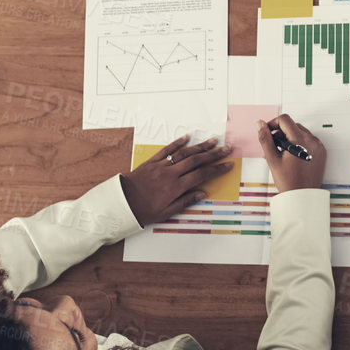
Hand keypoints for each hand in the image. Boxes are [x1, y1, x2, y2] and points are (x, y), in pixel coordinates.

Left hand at [119, 134, 233, 226]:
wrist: (121, 203)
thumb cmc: (143, 210)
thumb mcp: (166, 212)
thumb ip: (185, 201)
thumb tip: (202, 193)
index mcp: (175, 187)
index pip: (201, 175)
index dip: (217, 169)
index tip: (228, 165)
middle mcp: (170, 174)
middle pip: (196, 161)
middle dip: (213, 154)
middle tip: (227, 149)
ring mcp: (161, 166)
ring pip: (184, 153)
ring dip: (200, 146)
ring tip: (213, 141)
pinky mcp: (152, 162)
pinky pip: (167, 150)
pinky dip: (178, 142)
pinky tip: (187, 137)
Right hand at [259, 113, 326, 191]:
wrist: (302, 196)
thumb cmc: (289, 181)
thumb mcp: (272, 159)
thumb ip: (265, 139)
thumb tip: (260, 124)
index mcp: (300, 140)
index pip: (284, 120)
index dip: (273, 124)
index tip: (268, 133)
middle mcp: (312, 140)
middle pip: (293, 125)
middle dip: (281, 133)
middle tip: (274, 147)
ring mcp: (318, 146)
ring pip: (301, 132)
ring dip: (290, 138)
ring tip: (282, 153)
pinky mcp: (321, 152)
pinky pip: (309, 141)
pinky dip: (300, 144)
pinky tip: (292, 156)